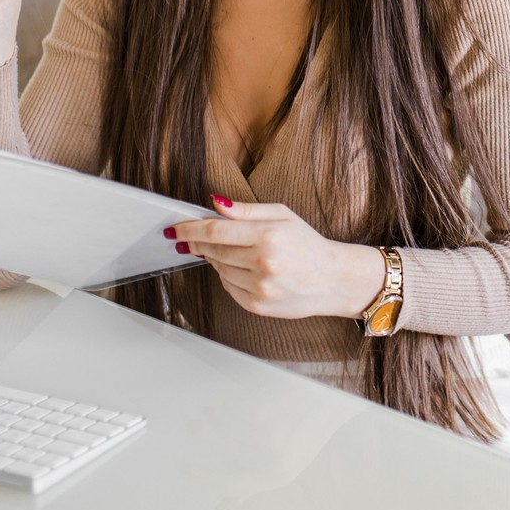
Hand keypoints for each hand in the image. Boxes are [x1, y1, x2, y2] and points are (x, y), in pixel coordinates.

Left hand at [169, 197, 386, 320]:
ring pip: (219, 270)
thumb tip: (215, 204)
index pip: (215, 230)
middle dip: (197, 243)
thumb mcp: (282, 215)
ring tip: (231, 251)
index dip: (190, 228)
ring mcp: (259, 288)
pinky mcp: (258, 306)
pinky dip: (228, 276)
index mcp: (267, 236)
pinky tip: (242, 268)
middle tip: (188, 238)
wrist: (333, 280)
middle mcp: (262, 263)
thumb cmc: (308, 244)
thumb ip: (246, 210)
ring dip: (215, 259)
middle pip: (212, 251)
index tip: (176, 228)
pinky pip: (229, 288)